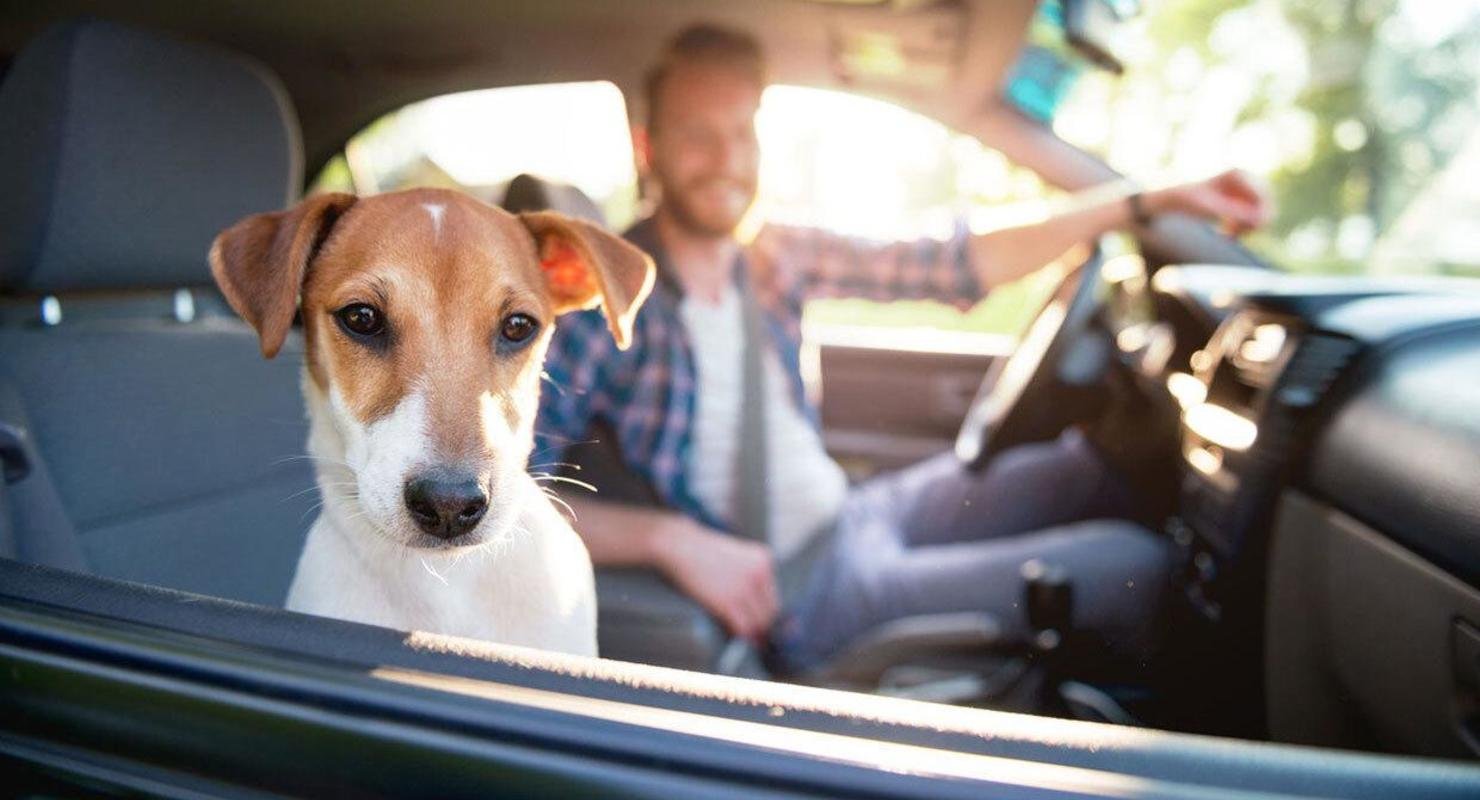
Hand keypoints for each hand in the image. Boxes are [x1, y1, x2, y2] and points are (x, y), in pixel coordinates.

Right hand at [657, 518, 778, 642]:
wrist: (679, 545)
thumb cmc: (702, 552)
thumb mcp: (737, 556)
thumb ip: (751, 576)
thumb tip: (757, 608)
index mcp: (764, 559)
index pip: (774, 596)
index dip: (767, 614)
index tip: (762, 624)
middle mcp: (759, 573)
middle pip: (770, 611)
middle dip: (761, 625)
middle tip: (754, 635)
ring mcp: (744, 587)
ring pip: (758, 622)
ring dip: (751, 632)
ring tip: (743, 636)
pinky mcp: (727, 601)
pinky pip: (742, 627)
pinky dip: (739, 634)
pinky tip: (733, 634)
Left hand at [1147, 169, 1271, 235]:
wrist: (1173, 202)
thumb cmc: (1187, 202)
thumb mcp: (1209, 209)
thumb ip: (1234, 213)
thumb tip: (1258, 220)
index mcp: (1239, 174)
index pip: (1263, 196)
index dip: (1260, 216)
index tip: (1246, 231)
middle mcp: (1247, 179)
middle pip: (1266, 205)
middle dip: (1253, 223)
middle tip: (1234, 236)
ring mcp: (1246, 190)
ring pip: (1262, 215)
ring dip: (1247, 228)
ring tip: (1227, 235)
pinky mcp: (1244, 202)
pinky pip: (1254, 220)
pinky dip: (1243, 229)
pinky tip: (1227, 234)